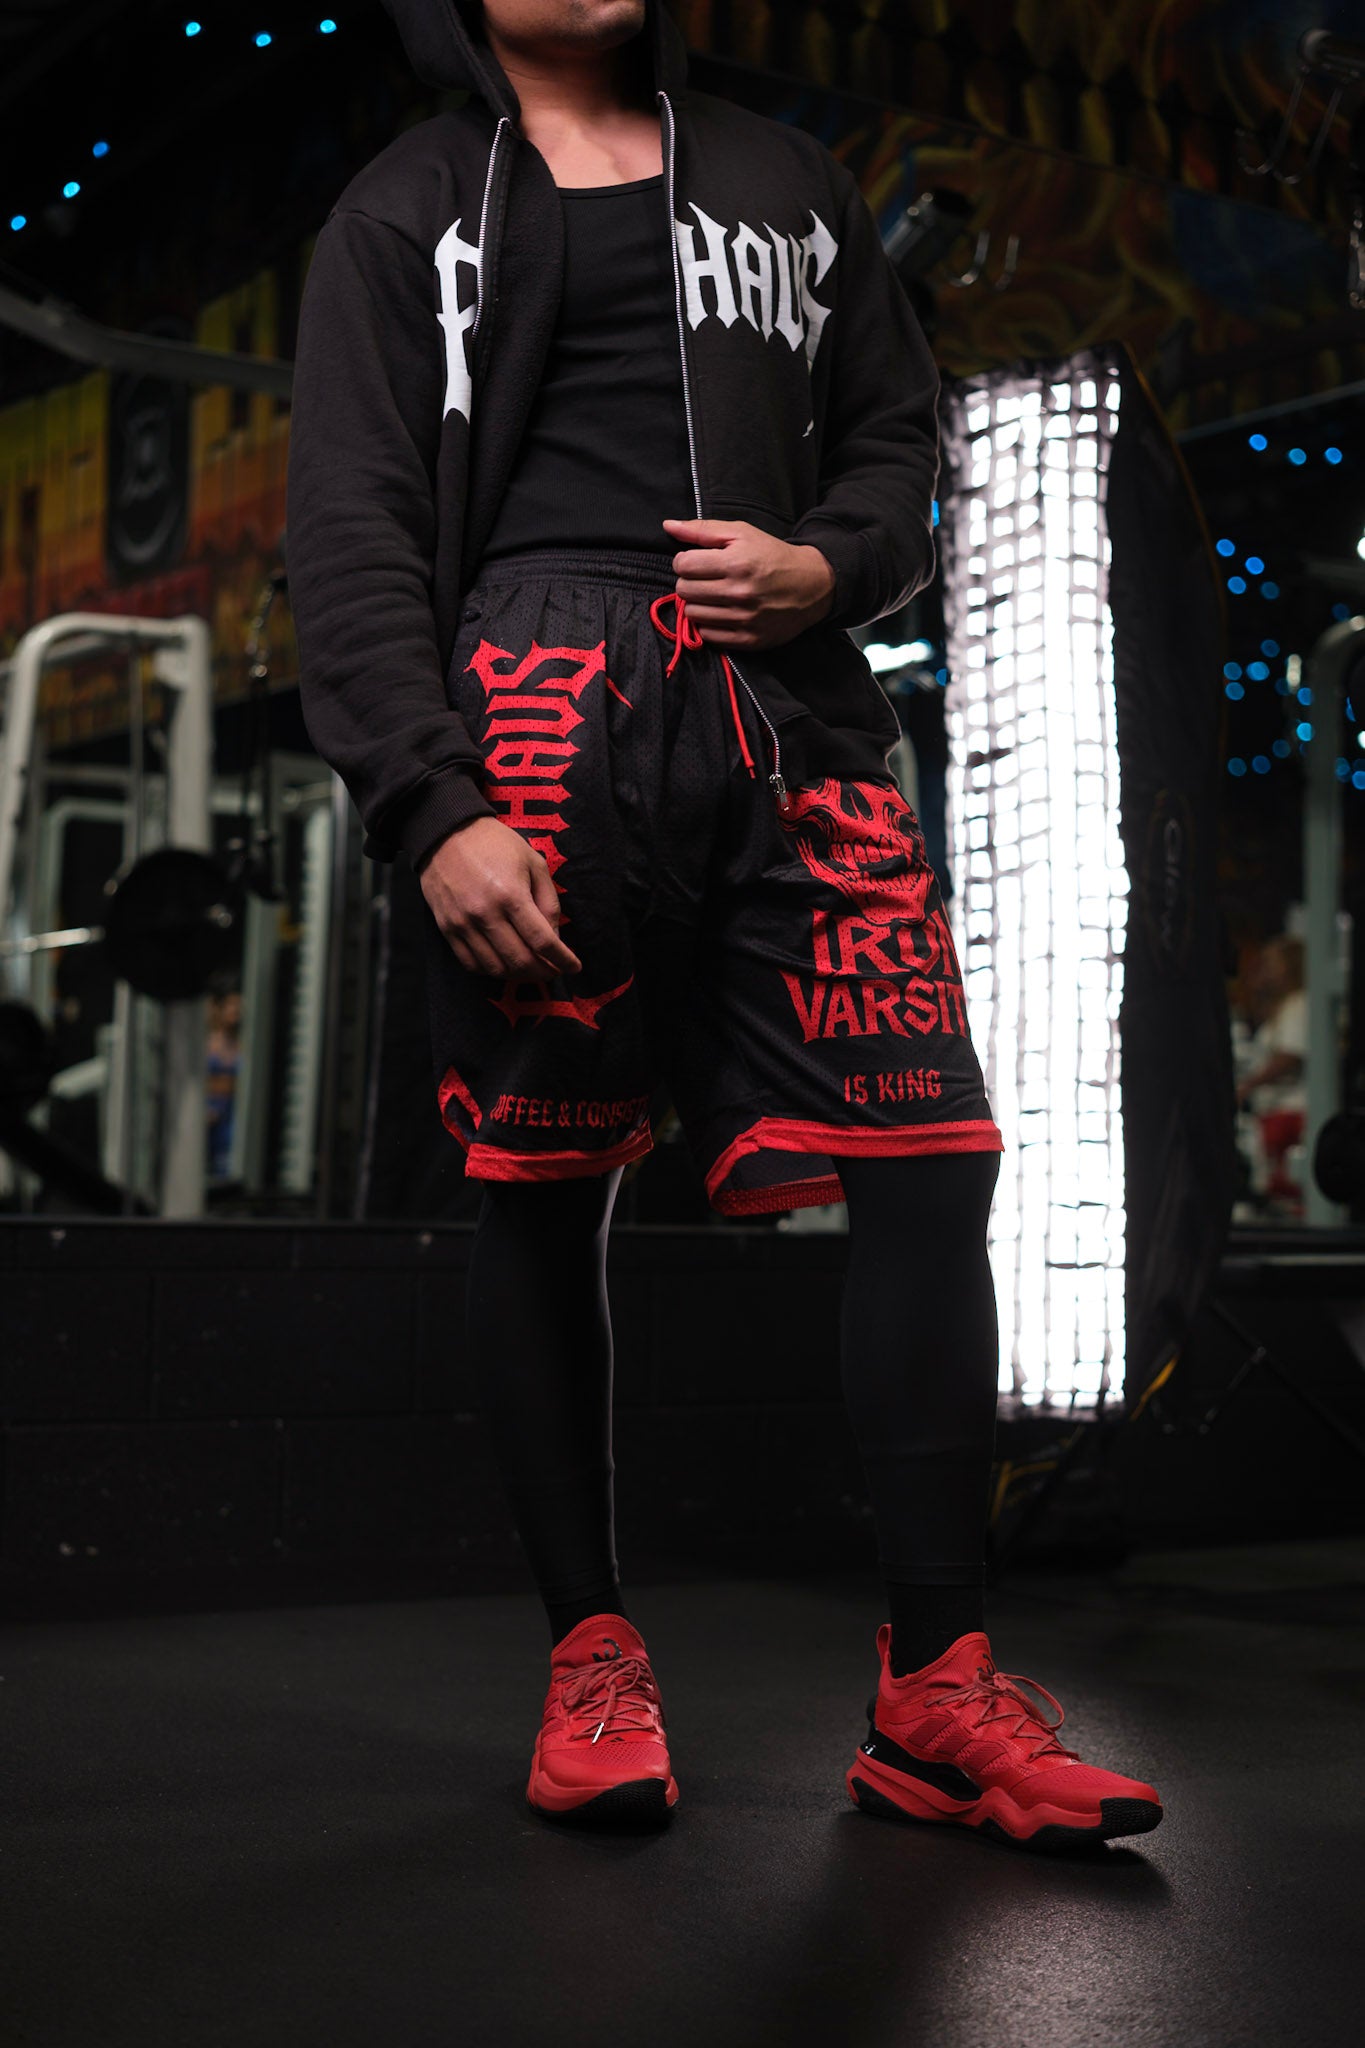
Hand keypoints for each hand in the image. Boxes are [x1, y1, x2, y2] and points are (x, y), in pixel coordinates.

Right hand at [417, 816, 581, 979]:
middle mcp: (486, 914)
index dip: (562, 960)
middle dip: (544, 972)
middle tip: (554, 970)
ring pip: (496, 968)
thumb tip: (554, 938)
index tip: (573, 967)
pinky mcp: (446, 928)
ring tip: (531, 968)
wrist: (445, 833)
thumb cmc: (495, 844)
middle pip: (520, 961)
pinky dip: (492, 970)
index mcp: (511, 895)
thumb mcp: (533, 863)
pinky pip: (471, 963)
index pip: (542, 941)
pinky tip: (504, 963)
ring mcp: (463, 924)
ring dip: (519, 975)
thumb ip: (548, 901)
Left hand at [661, 517, 836, 649]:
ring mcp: (744, 619)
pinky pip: (708, 636)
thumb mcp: (741, 533)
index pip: (682, 565)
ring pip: (692, 614)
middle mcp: (739, 593)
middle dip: (689, 582)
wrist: (811, 585)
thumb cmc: (772, 555)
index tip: (697, 562)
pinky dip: (709, 624)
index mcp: (736, 563)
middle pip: (683, 591)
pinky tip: (721, 612)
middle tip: (705, 579)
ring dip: (698, 603)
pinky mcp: (748, 640)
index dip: (685, 561)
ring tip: (713, 595)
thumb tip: (668, 525)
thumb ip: (703, 530)